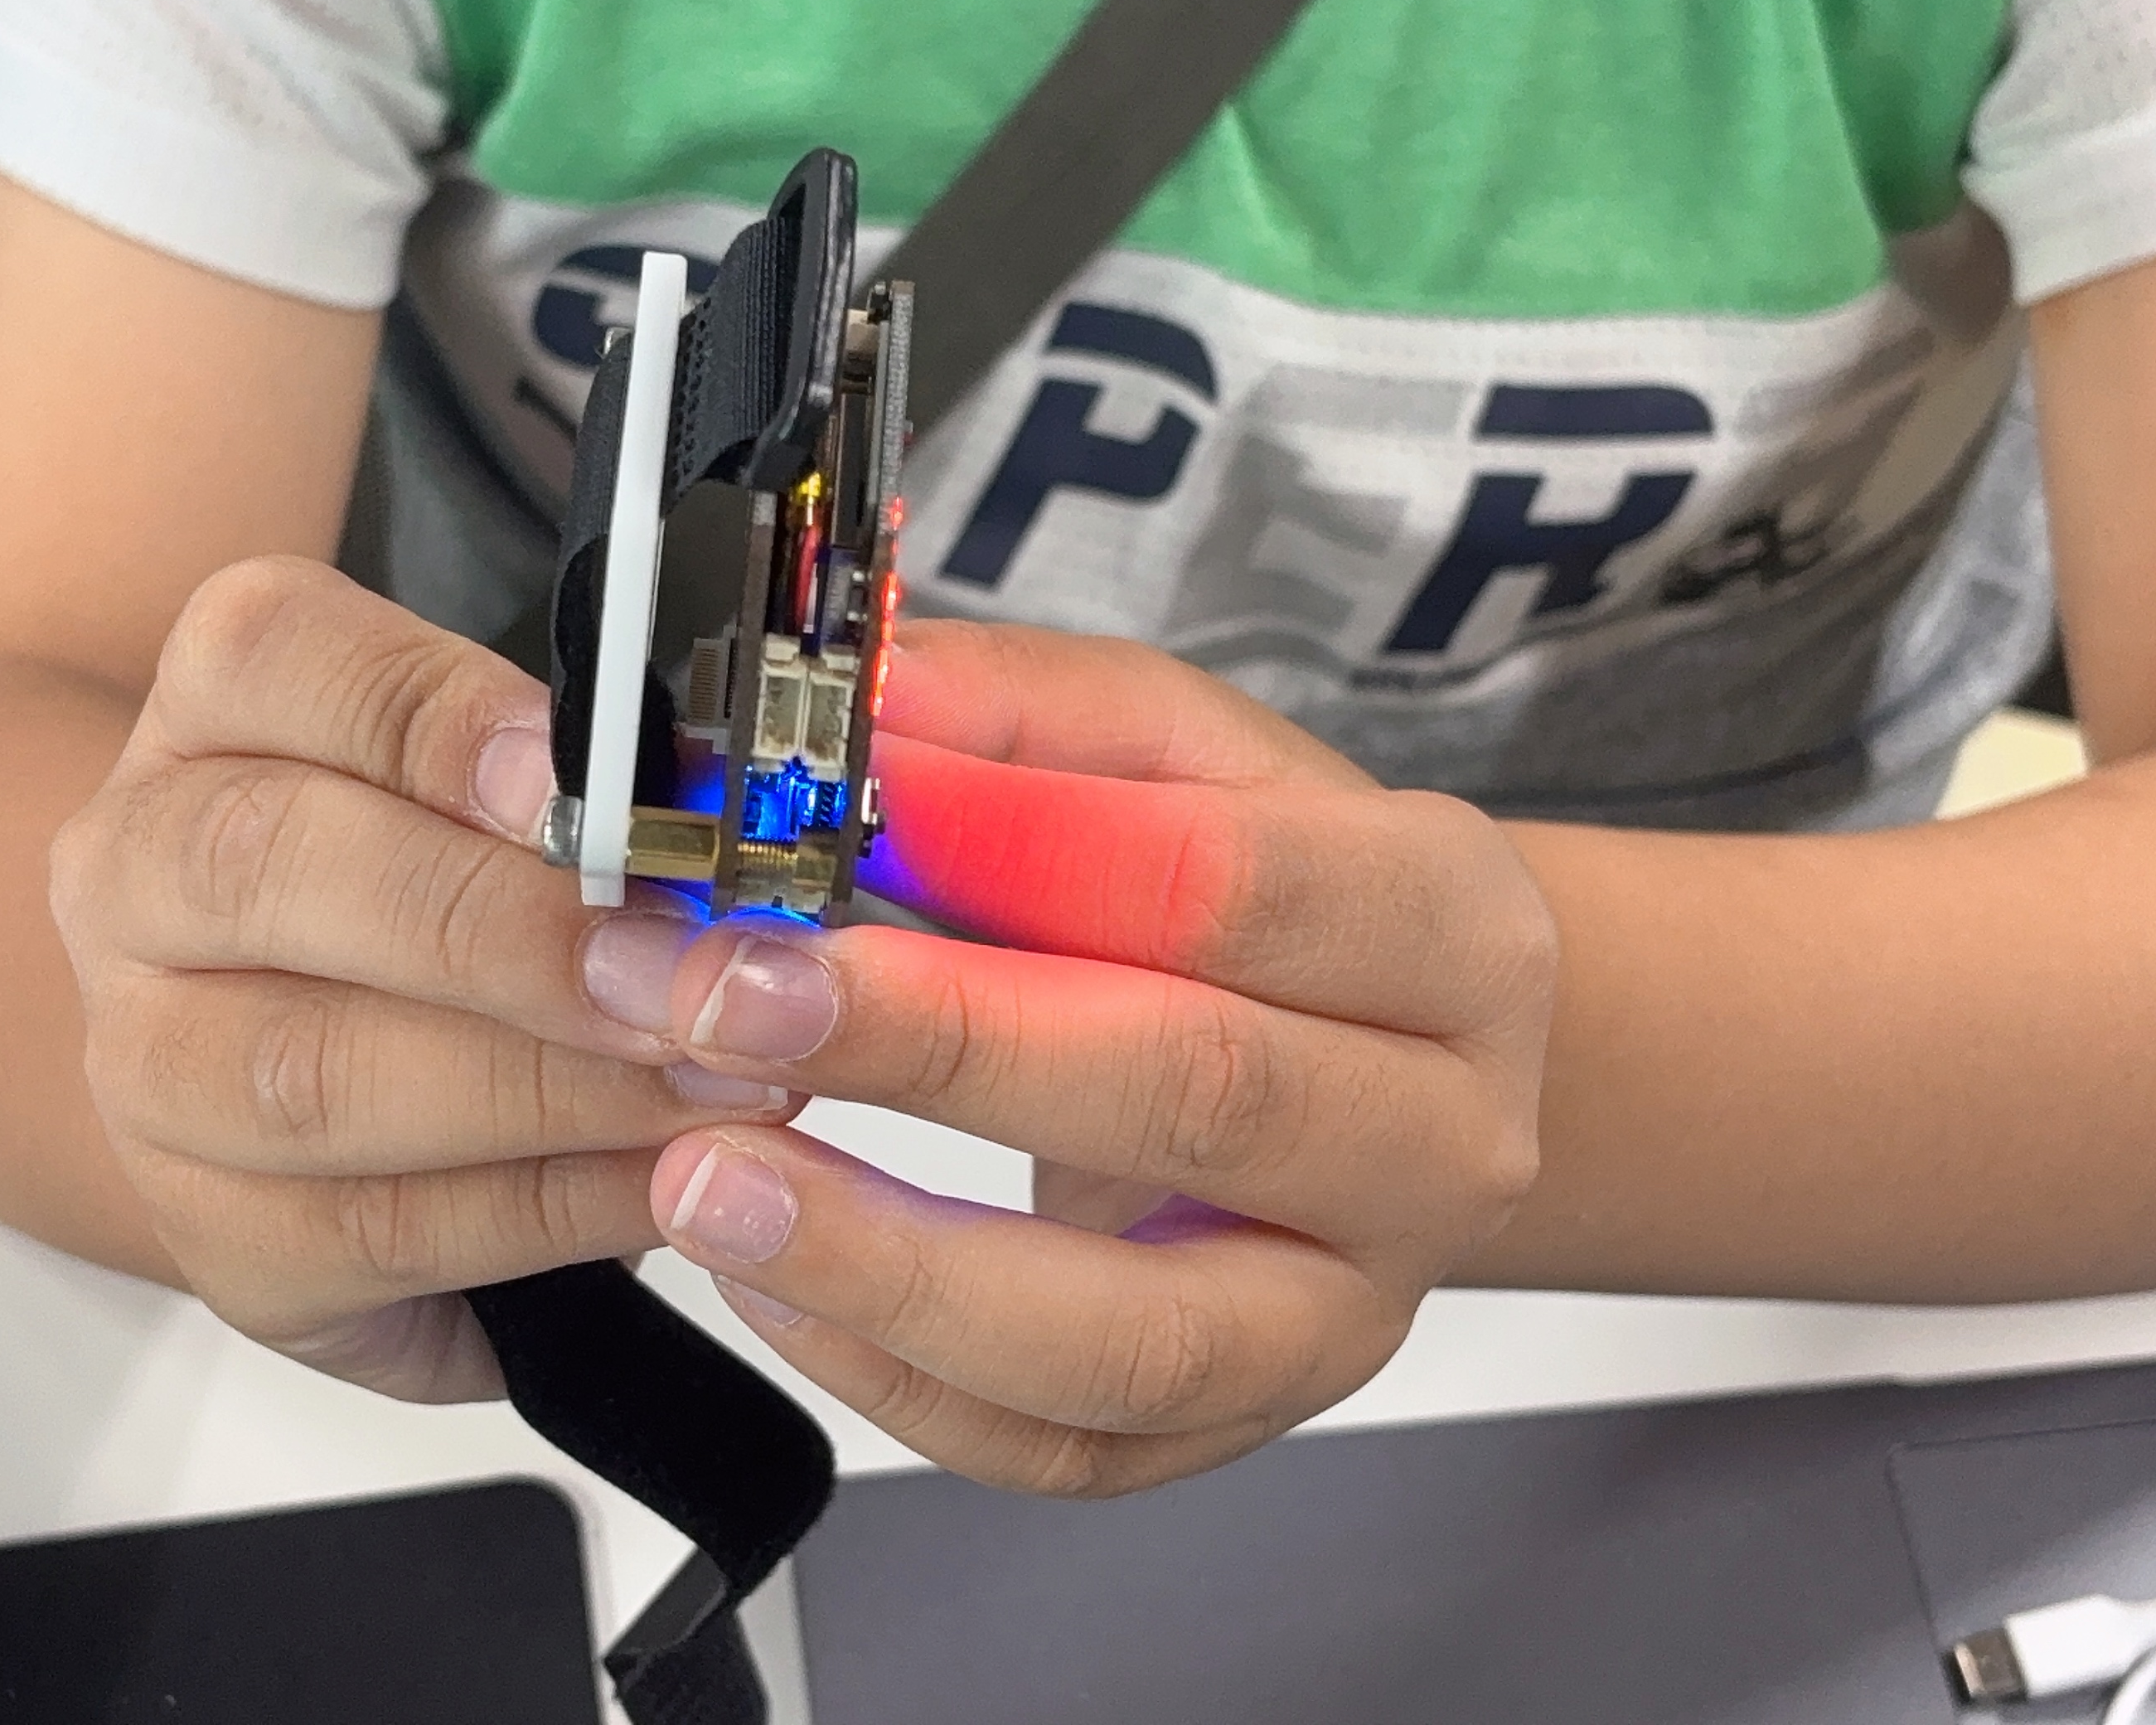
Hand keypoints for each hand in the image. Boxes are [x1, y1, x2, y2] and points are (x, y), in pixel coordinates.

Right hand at [47, 557, 802, 1401]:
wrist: (320, 1083)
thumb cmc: (452, 894)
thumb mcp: (506, 791)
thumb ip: (590, 783)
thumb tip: (729, 812)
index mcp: (216, 710)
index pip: (275, 655)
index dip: (439, 722)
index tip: (592, 787)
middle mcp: (135, 872)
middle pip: (269, 870)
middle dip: (511, 933)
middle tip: (696, 977)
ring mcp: (143, 1067)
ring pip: (311, 1078)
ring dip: (553, 1089)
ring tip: (722, 1085)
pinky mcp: (213, 1237)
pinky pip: (378, 1233)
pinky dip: (549, 1212)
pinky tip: (670, 1185)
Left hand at [629, 621, 1555, 1496]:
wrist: (1401, 1069)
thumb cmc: (1278, 902)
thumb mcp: (1182, 755)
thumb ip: (1019, 718)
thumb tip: (861, 708)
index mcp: (1450, 930)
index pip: (1233, 886)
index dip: (1011, 850)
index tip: (822, 821)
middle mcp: (1438, 1138)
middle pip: (1194, 1097)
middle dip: (933, 1048)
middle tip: (722, 998)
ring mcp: (1350, 1309)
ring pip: (1133, 1336)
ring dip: (891, 1264)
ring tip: (705, 1182)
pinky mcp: (1245, 1422)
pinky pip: (1066, 1447)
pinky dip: (897, 1381)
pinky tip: (772, 1286)